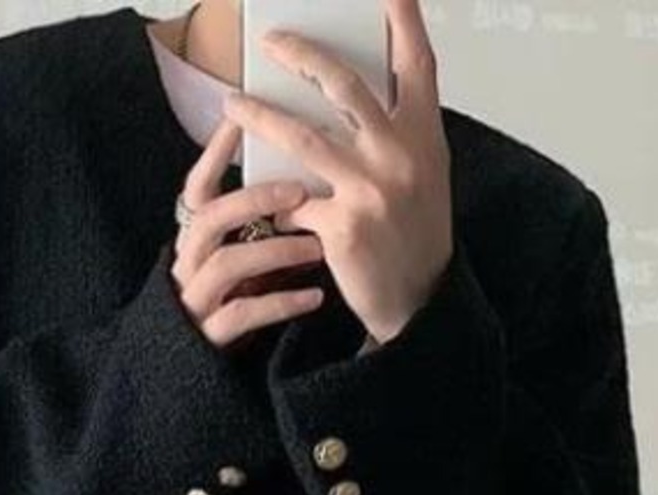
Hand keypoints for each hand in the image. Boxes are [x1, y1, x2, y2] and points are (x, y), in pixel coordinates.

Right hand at [171, 117, 329, 351]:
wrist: (197, 378)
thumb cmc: (230, 308)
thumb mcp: (241, 263)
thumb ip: (259, 231)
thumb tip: (309, 183)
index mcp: (193, 242)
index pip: (196, 190)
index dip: (215, 156)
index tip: (244, 124)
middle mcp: (187, 266)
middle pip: (209, 219)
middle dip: (254, 199)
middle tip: (300, 191)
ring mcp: (194, 301)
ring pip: (227, 264)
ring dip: (275, 251)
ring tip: (317, 249)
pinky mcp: (208, 338)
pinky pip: (243, 314)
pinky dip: (282, 303)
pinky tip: (316, 298)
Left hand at [221, 0, 452, 345]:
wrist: (419, 303)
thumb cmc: (417, 237)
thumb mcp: (424, 176)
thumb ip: (396, 135)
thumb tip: (341, 100)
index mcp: (426, 136)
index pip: (417, 63)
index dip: (404, 19)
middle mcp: (401, 154)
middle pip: (344, 84)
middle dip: (303, 55)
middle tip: (272, 42)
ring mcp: (370, 189)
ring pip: (302, 136)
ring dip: (260, 116)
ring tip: (232, 105)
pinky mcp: (342, 226)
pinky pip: (293, 203)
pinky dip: (277, 205)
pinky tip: (269, 209)